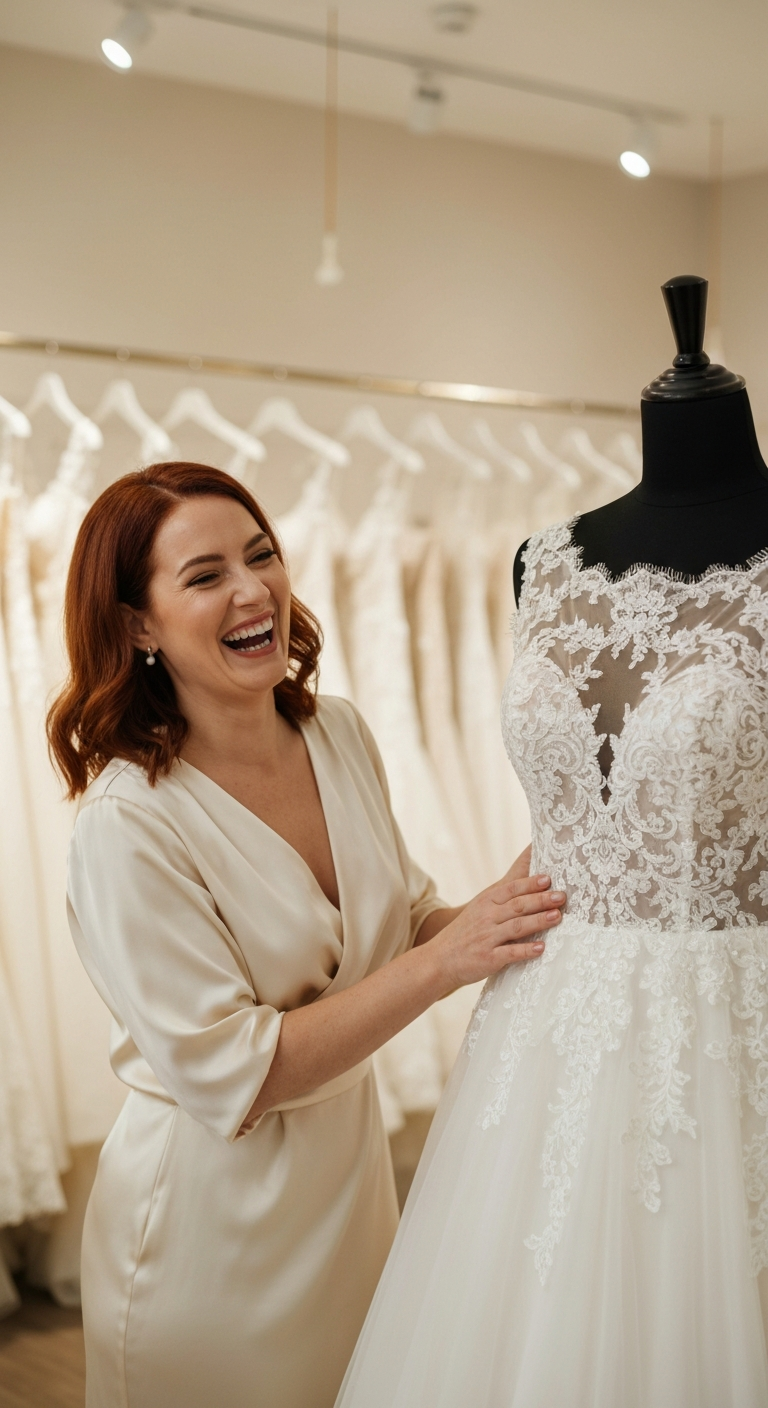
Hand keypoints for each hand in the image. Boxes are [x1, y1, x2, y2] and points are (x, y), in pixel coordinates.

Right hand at [431, 857, 564, 991]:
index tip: (548, 879)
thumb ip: (502, 900)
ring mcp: (487, 938)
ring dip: (539, 921)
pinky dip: (526, 950)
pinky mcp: (488, 958)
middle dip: (541, 900)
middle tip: (561, 896)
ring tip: (558, 916)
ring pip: (517, 926)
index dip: (530, 883)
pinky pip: (510, 953)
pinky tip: (541, 948)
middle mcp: (486, 917)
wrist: (440, 959)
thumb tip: (532, 889)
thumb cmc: (465, 933)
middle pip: (518, 905)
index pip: (511, 889)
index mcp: (485, 902)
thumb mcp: (479, 910)